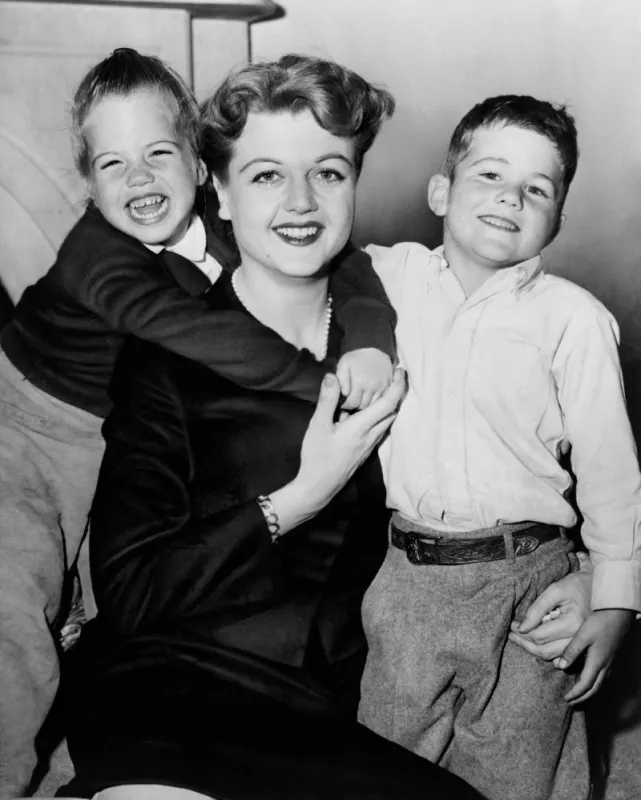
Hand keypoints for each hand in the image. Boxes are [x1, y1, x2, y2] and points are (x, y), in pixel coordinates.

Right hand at [297, 368, 404, 507]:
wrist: (318, 487)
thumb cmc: (317, 457)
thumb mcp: (318, 426)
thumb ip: (327, 400)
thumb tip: (333, 376)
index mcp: (361, 427)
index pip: (388, 403)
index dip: (397, 385)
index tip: (400, 371)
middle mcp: (370, 436)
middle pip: (391, 412)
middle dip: (395, 393)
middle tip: (390, 376)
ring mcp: (369, 446)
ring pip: (386, 422)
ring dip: (387, 406)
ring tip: (377, 391)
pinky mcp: (364, 452)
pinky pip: (377, 430)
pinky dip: (377, 417)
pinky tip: (363, 414)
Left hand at [336, 349, 393, 409]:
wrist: (374, 347)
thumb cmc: (355, 357)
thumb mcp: (343, 365)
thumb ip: (341, 381)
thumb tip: (344, 394)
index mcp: (360, 382)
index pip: (352, 403)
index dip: (346, 405)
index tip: (343, 403)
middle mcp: (373, 386)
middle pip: (363, 406)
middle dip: (355, 406)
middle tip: (350, 401)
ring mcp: (383, 387)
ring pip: (373, 405)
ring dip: (365, 405)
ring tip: (359, 399)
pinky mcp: (389, 387)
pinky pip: (382, 400)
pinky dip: (375, 402)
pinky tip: (368, 397)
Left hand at [508, 569, 590, 660]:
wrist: (601, 589)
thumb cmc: (577, 586)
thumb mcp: (555, 590)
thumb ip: (537, 608)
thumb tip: (522, 628)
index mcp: (573, 624)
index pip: (539, 635)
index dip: (521, 632)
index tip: (511, 626)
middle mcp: (579, 640)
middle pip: (544, 651)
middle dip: (524, 644)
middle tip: (511, 635)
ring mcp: (583, 647)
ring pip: (552, 657)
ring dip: (534, 650)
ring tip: (520, 639)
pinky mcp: (584, 648)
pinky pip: (562, 657)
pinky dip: (547, 653)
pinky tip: (537, 645)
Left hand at [559, 608, 634, 704]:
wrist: (619, 612)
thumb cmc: (600, 621)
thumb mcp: (582, 635)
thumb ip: (571, 651)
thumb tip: (560, 666)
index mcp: (598, 662)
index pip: (585, 685)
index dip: (575, 694)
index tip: (566, 699)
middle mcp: (606, 665)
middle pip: (594, 688)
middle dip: (582, 697)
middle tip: (571, 702)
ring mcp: (610, 661)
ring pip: (599, 682)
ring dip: (588, 690)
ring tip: (577, 694)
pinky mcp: (611, 656)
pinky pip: (602, 675)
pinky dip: (593, 682)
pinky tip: (587, 677)